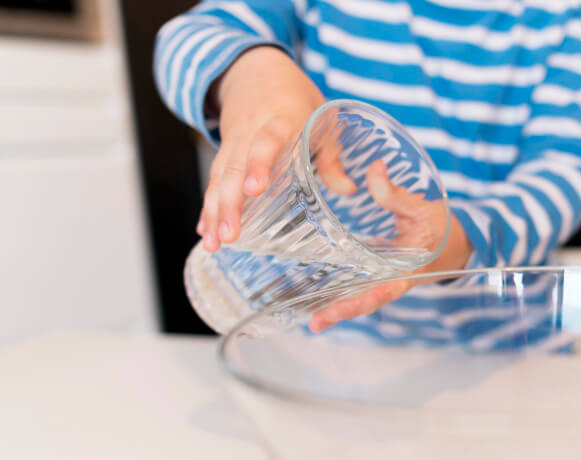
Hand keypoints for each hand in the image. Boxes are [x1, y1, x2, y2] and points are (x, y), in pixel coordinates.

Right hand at [198, 47, 353, 250]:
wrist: (256, 69)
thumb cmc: (295, 97)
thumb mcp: (321, 118)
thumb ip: (331, 157)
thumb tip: (348, 190)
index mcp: (279, 120)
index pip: (266, 142)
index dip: (259, 164)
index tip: (255, 189)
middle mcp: (250, 132)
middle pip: (235, 169)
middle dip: (229, 204)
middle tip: (229, 236)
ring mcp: (233, 142)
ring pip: (219, 178)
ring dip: (214, 212)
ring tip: (213, 242)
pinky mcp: (223, 152)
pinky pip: (213, 180)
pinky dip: (207, 206)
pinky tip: (204, 231)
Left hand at [307, 160, 470, 332]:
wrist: (452, 244)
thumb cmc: (438, 227)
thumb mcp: (421, 208)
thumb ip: (395, 193)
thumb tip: (374, 168)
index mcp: (408, 269)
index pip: (388, 288)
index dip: (369, 298)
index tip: (348, 305)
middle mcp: (394, 281)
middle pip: (367, 302)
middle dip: (342, 312)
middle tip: (316, 322)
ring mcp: (384, 282)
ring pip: (360, 301)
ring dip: (336, 311)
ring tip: (312, 321)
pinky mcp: (376, 277)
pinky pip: (357, 291)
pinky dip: (339, 298)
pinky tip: (316, 302)